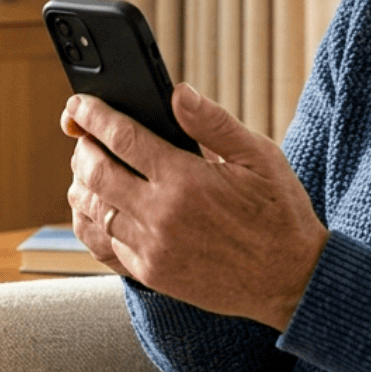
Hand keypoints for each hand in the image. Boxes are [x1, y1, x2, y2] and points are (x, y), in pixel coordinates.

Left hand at [63, 83, 328, 329]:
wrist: (291, 279)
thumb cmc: (278, 212)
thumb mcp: (258, 157)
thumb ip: (213, 123)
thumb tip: (177, 92)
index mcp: (186, 180)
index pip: (122, 137)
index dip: (93, 115)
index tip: (79, 103)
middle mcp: (161, 216)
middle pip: (95, 171)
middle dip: (82, 146)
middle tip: (83, 135)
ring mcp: (152, 249)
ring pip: (91, 210)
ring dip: (81, 183)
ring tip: (88, 168)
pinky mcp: (151, 274)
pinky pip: (101, 244)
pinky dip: (90, 220)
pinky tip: (97, 207)